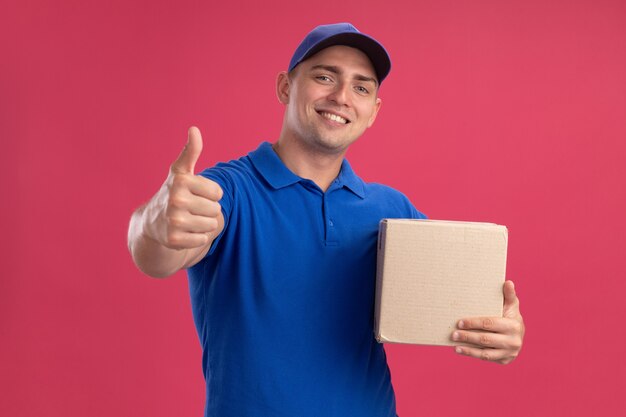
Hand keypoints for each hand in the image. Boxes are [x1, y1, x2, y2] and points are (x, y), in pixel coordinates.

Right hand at [144, 126, 223, 249]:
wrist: (152, 222)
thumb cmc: (173, 192)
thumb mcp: (181, 172)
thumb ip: (190, 151)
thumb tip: (194, 129)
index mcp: (181, 181)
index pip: (218, 192)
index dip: (210, 194)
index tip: (195, 193)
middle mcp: (175, 200)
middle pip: (216, 210)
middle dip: (207, 210)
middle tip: (191, 208)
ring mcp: (174, 221)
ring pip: (211, 225)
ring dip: (203, 224)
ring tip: (188, 219)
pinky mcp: (174, 240)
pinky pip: (203, 239)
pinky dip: (197, 237)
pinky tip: (184, 232)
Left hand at [451, 280, 524, 364]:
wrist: (518, 335)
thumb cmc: (510, 316)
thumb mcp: (511, 305)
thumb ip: (508, 295)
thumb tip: (507, 282)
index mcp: (514, 326)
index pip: (489, 323)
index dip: (473, 323)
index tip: (459, 322)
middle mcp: (514, 341)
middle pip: (486, 338)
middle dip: (468, 336)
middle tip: (453, 333)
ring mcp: (509, 353)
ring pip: (485, 352)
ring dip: (468, 348)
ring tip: (454, 344)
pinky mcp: (504, 360)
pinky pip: (486, 358)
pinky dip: (472, 354)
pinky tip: (459, 350)